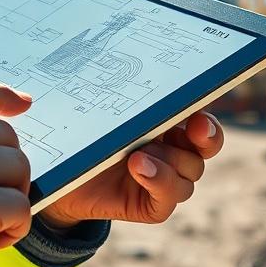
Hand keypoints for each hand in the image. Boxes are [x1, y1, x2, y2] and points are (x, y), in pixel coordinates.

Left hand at [39, 112, 223, 229]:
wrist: (57, 176)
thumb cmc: (81, 134)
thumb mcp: (101, 109)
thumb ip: (122, 95)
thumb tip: (136, 61)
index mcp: (167, 123)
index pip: (202, 119)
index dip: (208, 115)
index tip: (201, 108)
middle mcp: (172, 151)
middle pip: (206, 146)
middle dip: (205, 136)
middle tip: (195, 127)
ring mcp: (164, 179)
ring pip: (190, 172)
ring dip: (168, 161)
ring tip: (137, 154)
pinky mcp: (152, 205)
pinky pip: (169, 198)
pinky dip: (159, 182)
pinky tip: (138, 168)